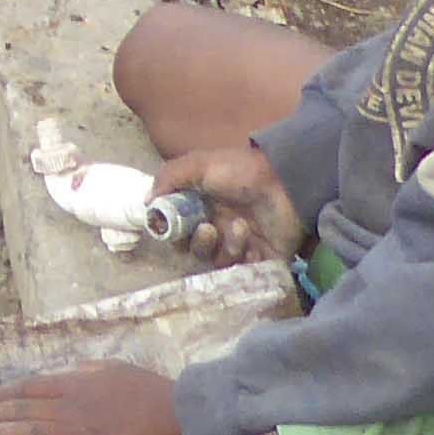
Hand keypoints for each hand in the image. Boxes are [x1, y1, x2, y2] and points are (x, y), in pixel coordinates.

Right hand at [162, 142, 305, 264]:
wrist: (286, 183)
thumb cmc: (241, 171)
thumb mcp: (200, 164)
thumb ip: (169, 179)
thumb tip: (147, 203)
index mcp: (201, 206)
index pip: (177, 229)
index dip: (172, 232)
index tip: (170, 228)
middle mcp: (217, 226)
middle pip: (194, 249)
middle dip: (197, 243)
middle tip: (208, 229)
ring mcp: (238, 243)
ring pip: (216, 260)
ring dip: (224, 246)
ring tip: (241, 227)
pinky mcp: (258, 258)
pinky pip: (240, 270)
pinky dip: (242, 257)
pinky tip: (252, 241)